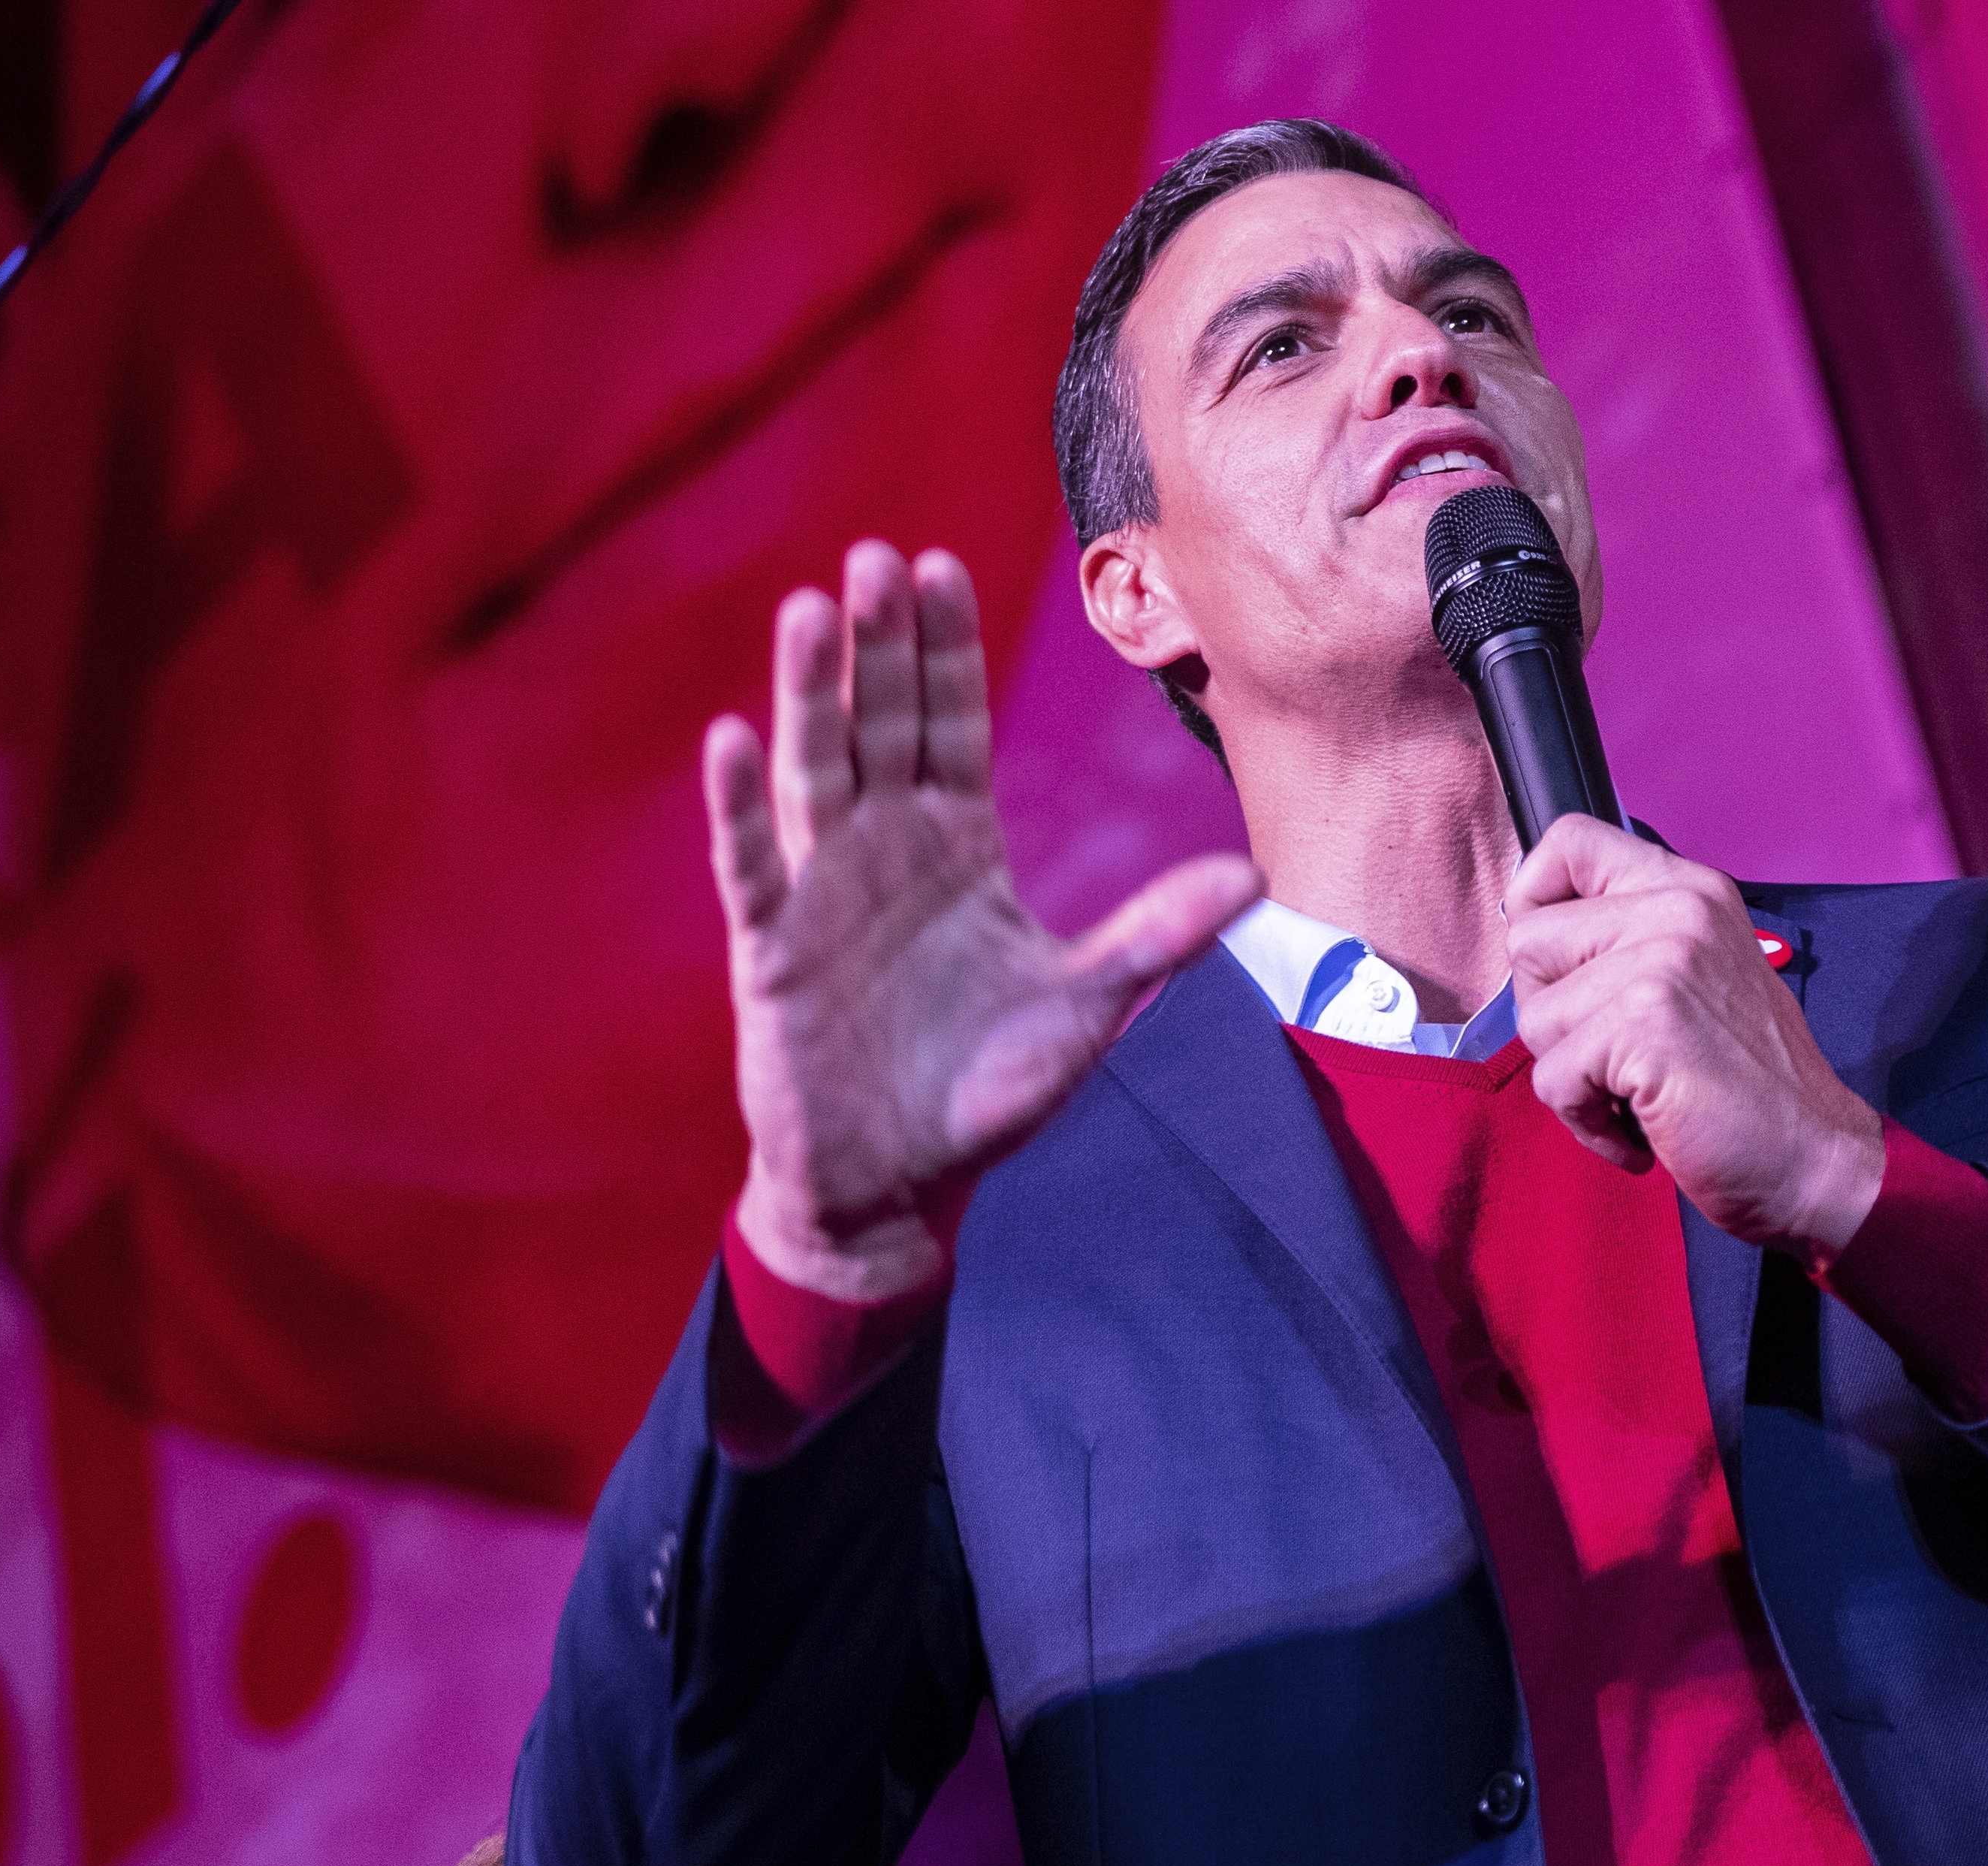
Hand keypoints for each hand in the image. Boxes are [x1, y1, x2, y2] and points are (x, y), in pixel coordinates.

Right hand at [708, 543, 1260, 1299]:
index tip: (942, 565)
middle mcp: (885, 848)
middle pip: (882, 723)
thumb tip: (1254, 879)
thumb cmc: (985, 1093)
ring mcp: (824, 890)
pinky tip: (734, 737)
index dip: (947, 648)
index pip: (950, 724)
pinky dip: (742, 805)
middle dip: (881, 642)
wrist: (897, 1186)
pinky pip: (753, 863)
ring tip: (809, 609)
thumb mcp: (1086, 1006)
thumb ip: (1154, 936)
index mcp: (956, 846)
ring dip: (810, 693)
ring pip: (816, 770)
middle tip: (879, 557)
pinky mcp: (774, 946)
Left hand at [1506, 815, 1882, 1259]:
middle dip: (1548, 1010)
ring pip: (1533, 1015)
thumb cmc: (1746, 1087)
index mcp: (1689, 890)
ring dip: (1570, 1075)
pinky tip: (1638, 1132)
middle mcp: (1678, 909)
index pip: (1570, 839)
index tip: (1559, 965)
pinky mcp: (1645, 1024)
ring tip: (1635, 1094)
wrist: (1816, 1161)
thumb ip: (1627, 942)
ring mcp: (1663, 962)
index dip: (1535, 901)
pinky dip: (1585, 1121)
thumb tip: (1530, 929)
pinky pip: (1553, 1077)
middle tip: (1611, 1053)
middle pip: (1528, 936)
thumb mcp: (1696, 979)